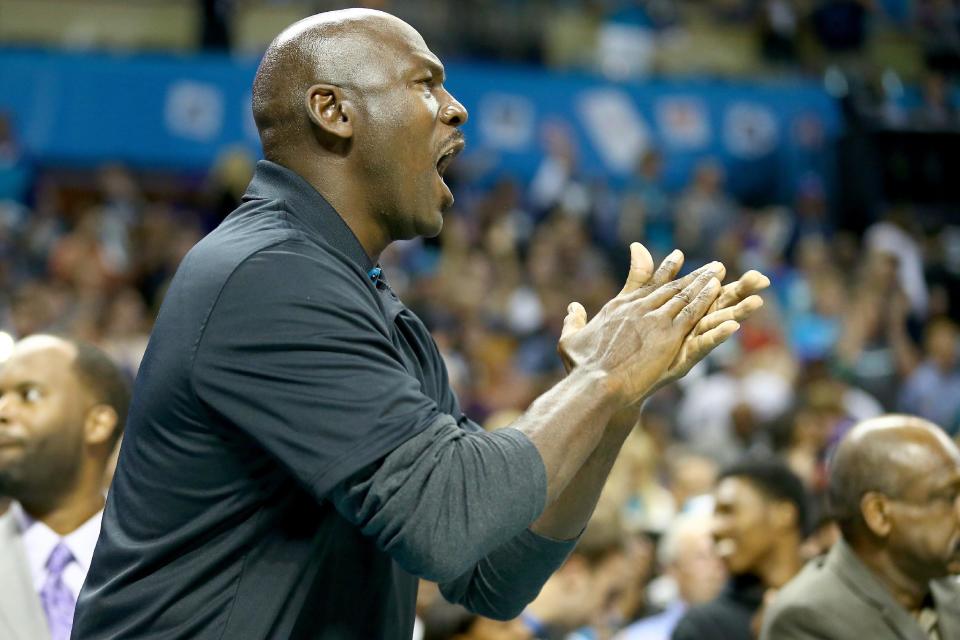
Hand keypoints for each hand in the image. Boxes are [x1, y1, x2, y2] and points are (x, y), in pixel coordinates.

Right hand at [557, 245, 724, 407]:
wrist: (596, 382)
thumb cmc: (581, 366)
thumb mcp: (570, 338)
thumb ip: (575, 320)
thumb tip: (573, 306)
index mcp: (618, 307)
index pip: (646, 283)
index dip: (664, 269)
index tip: (678, 256)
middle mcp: (638, 308)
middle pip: (670, 287)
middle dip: (693, 276)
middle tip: (711, 266)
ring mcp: (654, 320)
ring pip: (684, 296)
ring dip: (703, 283)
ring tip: (719, 271)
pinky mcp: (668, 336)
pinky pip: (692, 313)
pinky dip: (706, 299)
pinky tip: (718, 290)